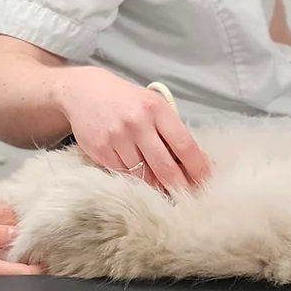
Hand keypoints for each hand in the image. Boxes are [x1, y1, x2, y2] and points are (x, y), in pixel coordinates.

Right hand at [55, 67, 210, 191]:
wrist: (85, 91)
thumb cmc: (127, 101)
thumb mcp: (153, 106)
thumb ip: (172, 131)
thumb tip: (197, 162)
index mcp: (156, 110)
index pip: (185, 145)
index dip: (198, 168)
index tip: (205, 182)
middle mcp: (137, 123)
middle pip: (165, 167)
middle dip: (180, 187)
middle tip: (189, 198)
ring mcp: (116, 138)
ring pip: (143, 176)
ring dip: (157, 187)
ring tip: (165, 191)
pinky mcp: (100, 150)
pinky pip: (123, 175)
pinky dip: (134, 181)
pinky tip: (140, 181)